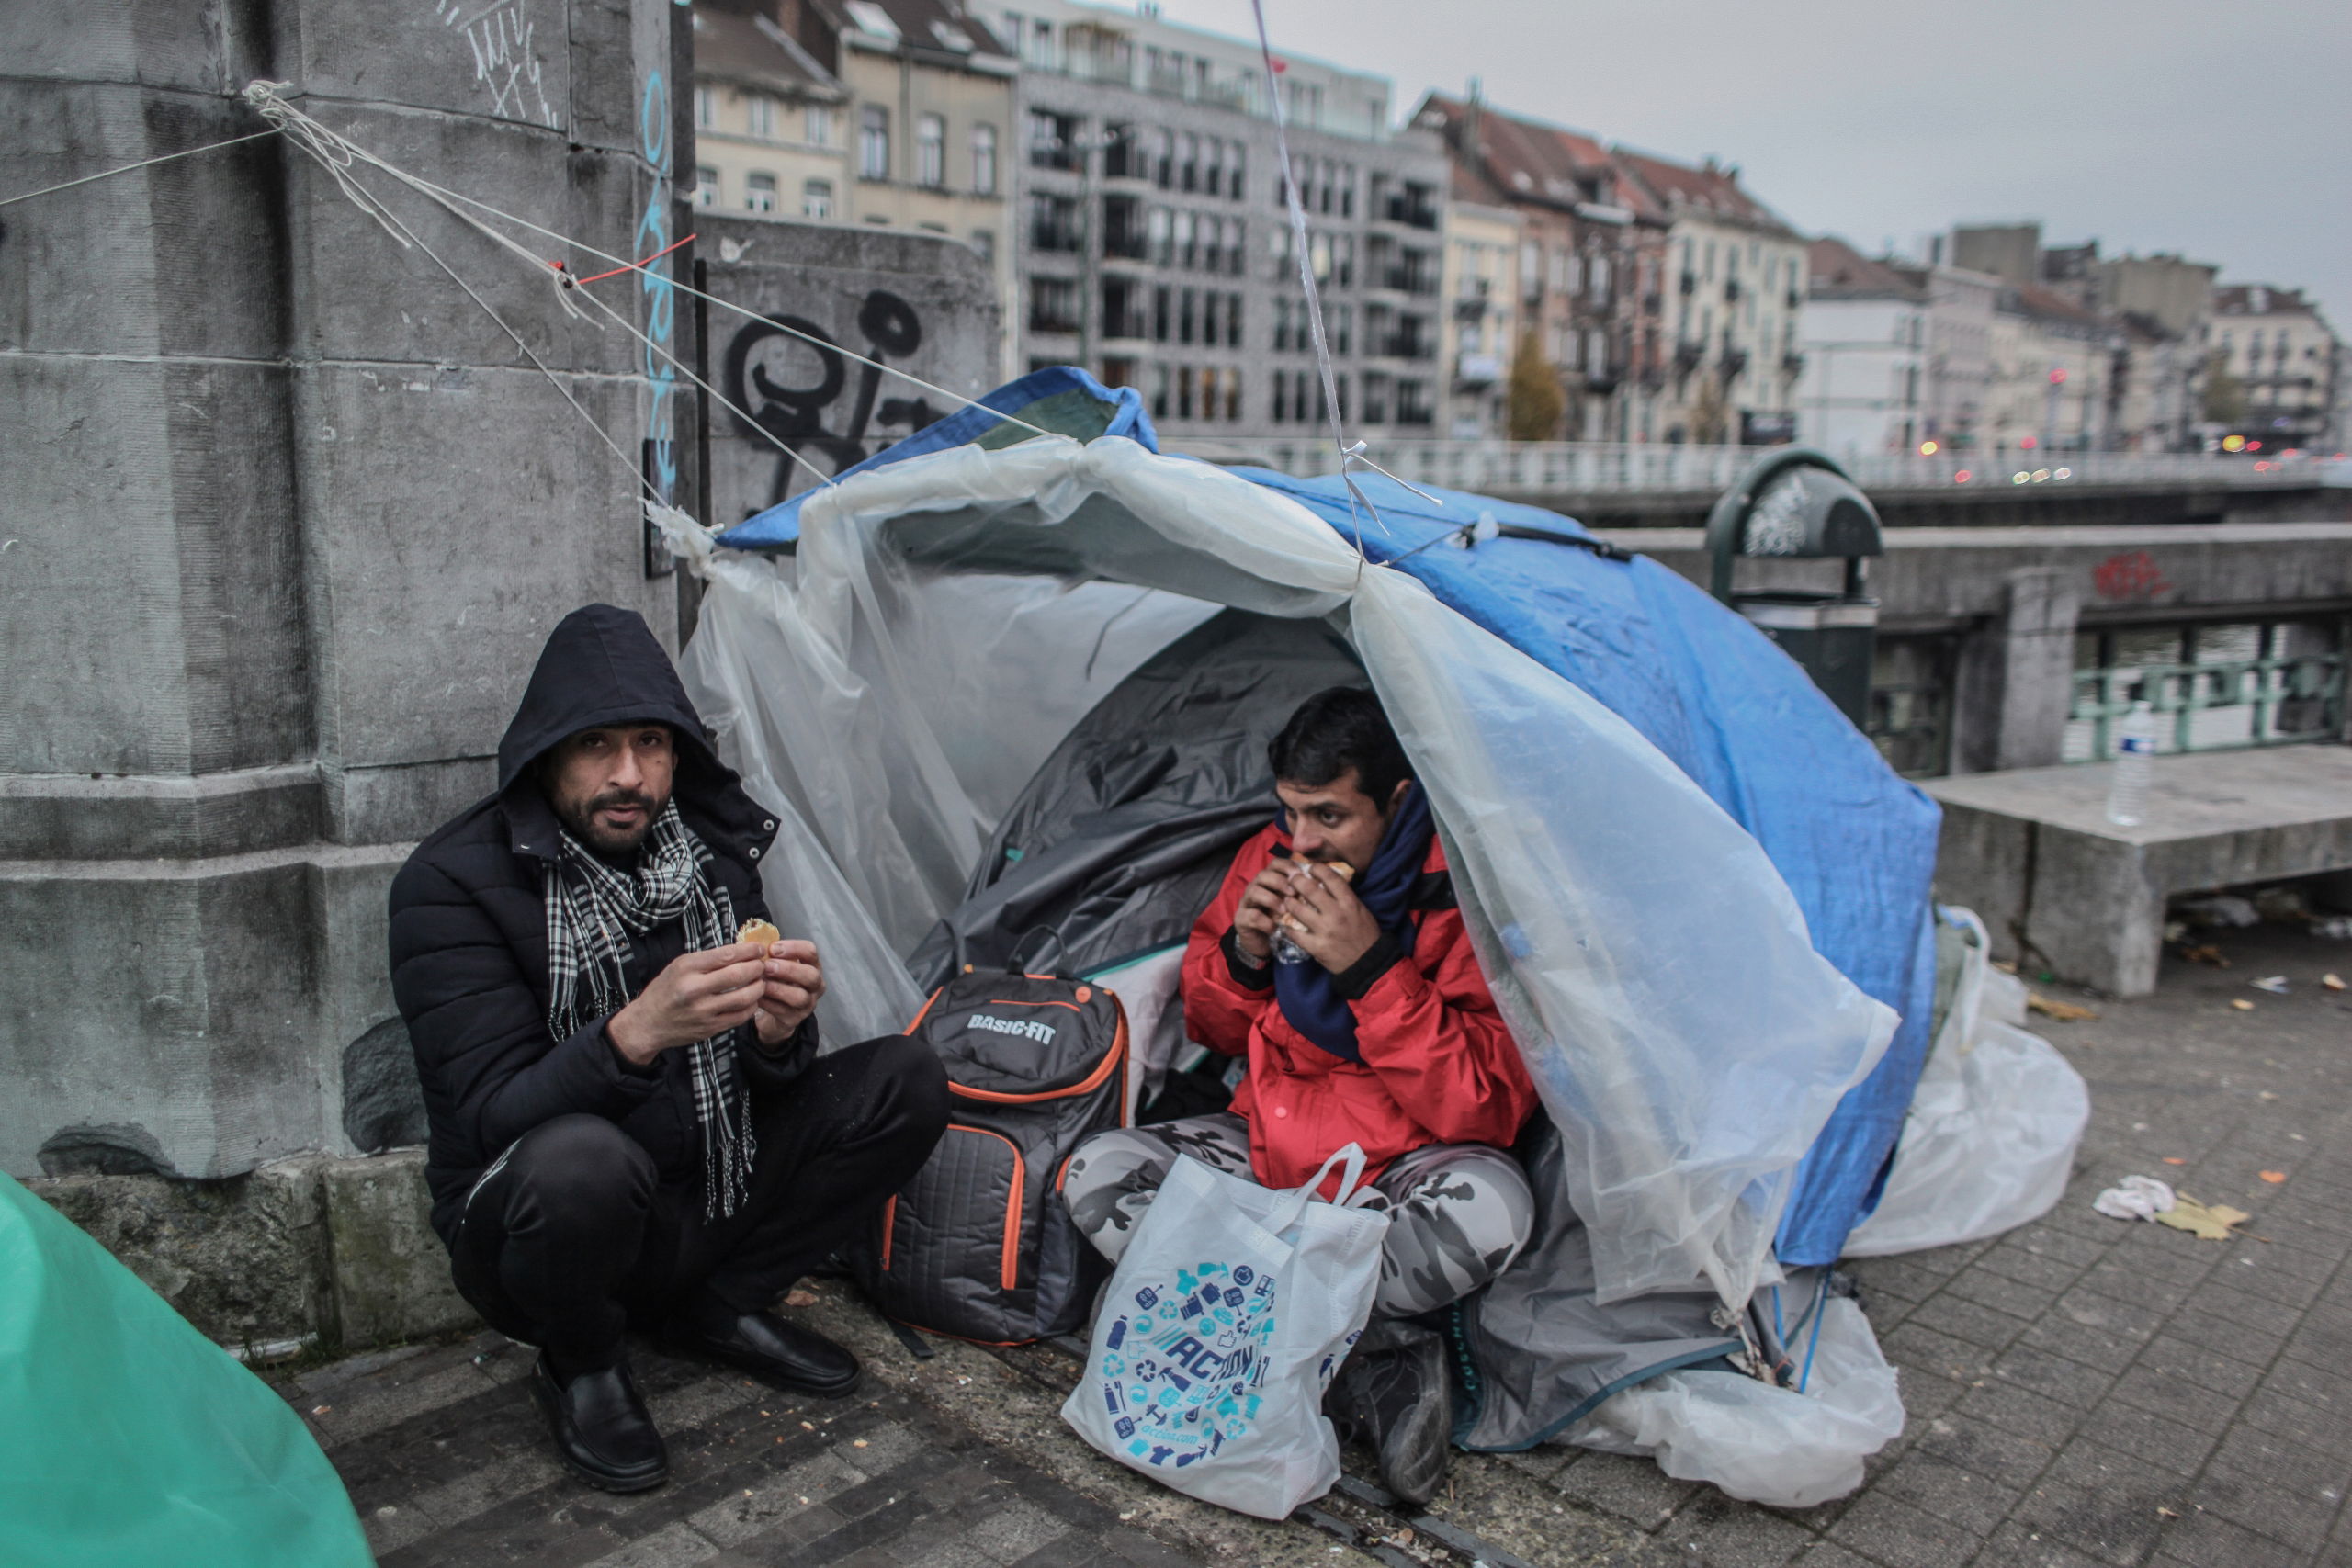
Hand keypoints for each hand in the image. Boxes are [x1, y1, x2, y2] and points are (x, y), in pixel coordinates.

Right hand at [606, 943, 767, 1064]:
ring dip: (759, 987)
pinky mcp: (710, 1028)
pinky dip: (752, 1005)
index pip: (725, 955)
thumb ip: (708, 959)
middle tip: (763, 964)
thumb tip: (741, 950)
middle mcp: (694, 990)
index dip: (748, 950)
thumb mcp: (679, 966)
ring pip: (744, 997)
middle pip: (738, 975)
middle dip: (757, 967)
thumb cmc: (666, 990)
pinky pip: (740, 1016)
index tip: (759, 948)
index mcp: (686, 969)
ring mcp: (703, 1011)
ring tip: (761, 981)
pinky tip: (752, 999)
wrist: (648, 1023)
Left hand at [752, 938, 823, 1044]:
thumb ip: (769, 955)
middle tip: (768, 966)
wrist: (775, 1012)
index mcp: (811, 965)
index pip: (811, 952)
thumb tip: (753, 945)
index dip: (793, 948)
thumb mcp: (777, 965)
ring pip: (800, 996)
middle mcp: (815, 985)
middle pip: (811, 975)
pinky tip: (756, 996)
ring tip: (761, 983)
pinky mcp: (794, 1019)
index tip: (773, 948)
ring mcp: (807, 1004)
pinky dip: (769, 1003)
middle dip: (789, 969)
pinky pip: (783, 1011)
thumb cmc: (776, 982)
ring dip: (778, 988)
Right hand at [1231, 862, 1297, 961]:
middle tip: (1293, 892)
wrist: (1263, 942)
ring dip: (1271, 899)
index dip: (1287, 866)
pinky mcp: (1241, 918)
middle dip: (1280, 882)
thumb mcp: (1291, 904)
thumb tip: (1317, 884)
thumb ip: (1299, 893)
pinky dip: (1264, 921)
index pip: (1275, 864)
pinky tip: (1274, 927)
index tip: (1300, 874)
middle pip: (1263, 875)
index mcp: (1269, 881)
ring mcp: (1246, 902)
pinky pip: (1250, 915)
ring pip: (1254, 892)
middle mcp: (1256, 887)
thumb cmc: (1280, 919)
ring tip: (1284, 910)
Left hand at [1278, 862, 1381, 974]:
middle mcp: (1336, 914)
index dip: (1317, 869)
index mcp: (1349, 903)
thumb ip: (1344, 897)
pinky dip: (1287, 927)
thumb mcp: (1360, 910)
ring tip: (1286, 900)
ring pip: (1297, 909)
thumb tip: (1327, 882)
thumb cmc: (1366, 935)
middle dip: (1296, 881)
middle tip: (1291, 879)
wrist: (1368, 963)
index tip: (1311, 868)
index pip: (1331, 877)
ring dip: (1288, 902)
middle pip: (1310, 889)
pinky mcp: (1316, 947)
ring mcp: (1324, 931)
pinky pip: (1294, 934)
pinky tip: (1285, 924)